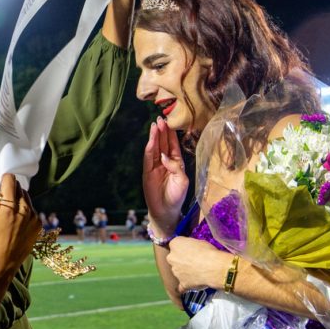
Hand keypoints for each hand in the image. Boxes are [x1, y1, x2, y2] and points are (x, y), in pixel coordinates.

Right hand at [0, 174, 41, 274]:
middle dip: (10, 190)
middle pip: (19, 188)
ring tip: (9, 211)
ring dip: (18, 199)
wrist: (2, 262)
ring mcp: (34, 218)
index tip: (0, 182)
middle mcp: (24, 211)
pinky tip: (17, 220)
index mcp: (8, 208)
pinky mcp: (38, 225)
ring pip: (27, 198)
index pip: (10, 181)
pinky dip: (25, 210)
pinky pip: (32, 209)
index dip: (4, 178)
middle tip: (2, 200)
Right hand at [144, 118, 190, 234]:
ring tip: (155, 125)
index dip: (171, 134)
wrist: (167, 210)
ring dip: (155, 137)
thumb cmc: (177, 196)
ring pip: (155, 148)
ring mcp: (155, 166)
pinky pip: (148, 158)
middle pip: (162, 143)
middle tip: (161, 118)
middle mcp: (165, 162)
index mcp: (176, 162)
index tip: (170, 121)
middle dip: (162, 131)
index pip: (173, 144)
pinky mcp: (147, 172)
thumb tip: (164, 156)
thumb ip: (175, 166)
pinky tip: (151, 140)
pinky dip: (150, 148)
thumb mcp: (182, 180)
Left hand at [165, 237, 226, 293]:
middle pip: (174, 258)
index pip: (175, 244)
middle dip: (181, 260)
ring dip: (184, 271)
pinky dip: (185, 285)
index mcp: (175, 244)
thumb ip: (190, 246)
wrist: (213, 267)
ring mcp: (175, 272)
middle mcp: (171, 258)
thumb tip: (192, 249)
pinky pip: (181, 286)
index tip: (189, 249)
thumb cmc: (208, 252)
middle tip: (193, 260)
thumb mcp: (199, 242)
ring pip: (177, 271)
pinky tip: (191, 284)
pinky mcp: (182, 283)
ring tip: (198, 271)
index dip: (183, 247)